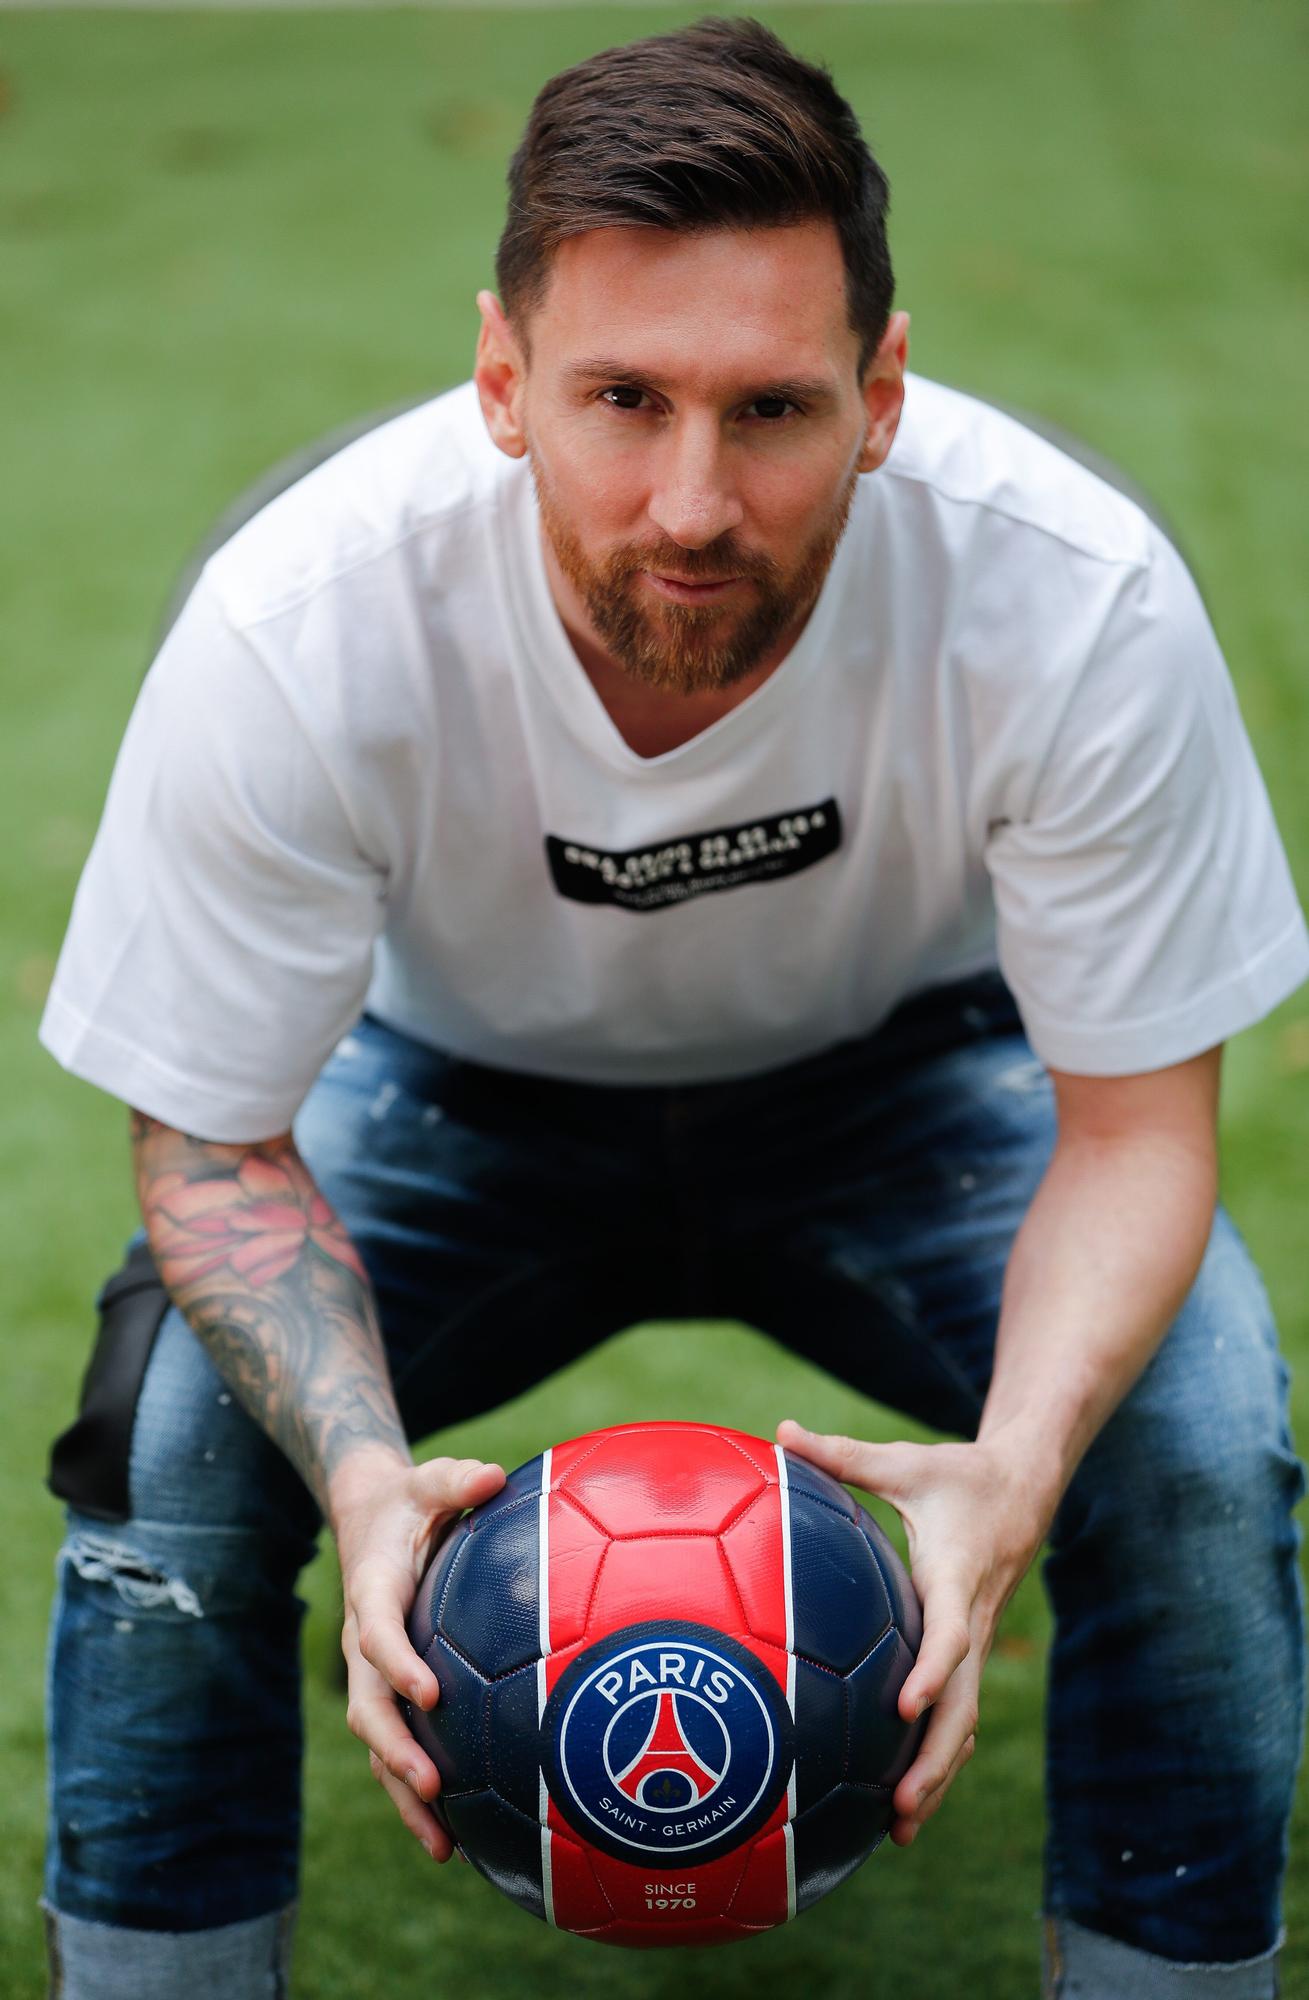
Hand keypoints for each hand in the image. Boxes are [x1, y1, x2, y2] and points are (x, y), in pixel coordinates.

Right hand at [332, 1450, 504, 1859]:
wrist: (370, 1519)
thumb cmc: (410, 1500)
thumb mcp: (428, 1479)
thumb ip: (455, 1479)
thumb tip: (493, 1476)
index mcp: (372, 1593)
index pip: (377, 1636)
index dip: (398, 1666)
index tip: (430, 1694)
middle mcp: (363, 1644)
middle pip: (368, 1708)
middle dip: (395, 1752)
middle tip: (431, 1786)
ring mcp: (371, 1676)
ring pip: (377, 1744)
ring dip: (402, 1793)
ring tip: (442, 1844)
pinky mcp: (388, 1694)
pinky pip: (395, 1750)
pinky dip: (415, 1794)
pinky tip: (457, 1838)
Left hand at [776, 1420, 1050, 1847]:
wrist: (1026, 1487)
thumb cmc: (957, 1474)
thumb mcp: (904, 1461)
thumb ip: (840, 1455)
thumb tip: (778, 1432)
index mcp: (956, 1575)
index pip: (950, 1633)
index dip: (933, 1670)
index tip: (906, 1706)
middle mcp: (973, 1619)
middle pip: (963, 1703)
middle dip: (935, 1758)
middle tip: (899, 1808)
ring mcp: (977, 1642)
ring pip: (965, 1721)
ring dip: (939, 1774)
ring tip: (900, 1828)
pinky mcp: (972, 1652)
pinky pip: (959, 1713)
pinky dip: (940, 1757)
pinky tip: (909, 1801)